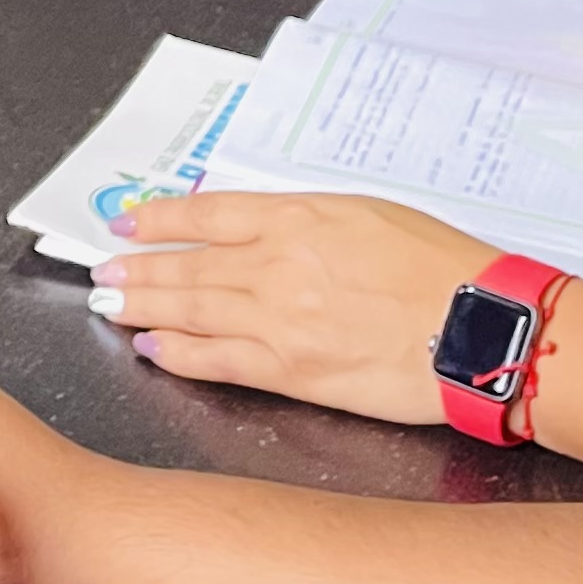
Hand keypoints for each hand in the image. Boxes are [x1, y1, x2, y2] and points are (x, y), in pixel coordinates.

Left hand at [97, 191, 493, 424]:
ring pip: (191, 311)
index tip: (130, 222)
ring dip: (144, 307)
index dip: (161, 219)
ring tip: (111, 304)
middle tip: (102, 270)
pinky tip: (153, 350)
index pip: (208, 214)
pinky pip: (219, 362)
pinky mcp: (293, 370)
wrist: (480, 324)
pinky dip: (180, 355)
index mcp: (298, 216)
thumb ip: (305, 221)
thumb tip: (258, 227)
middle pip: (189, 265)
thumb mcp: (367, 214)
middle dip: (139, 268)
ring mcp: (280, 319)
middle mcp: (277, 263)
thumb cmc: (441, 265)